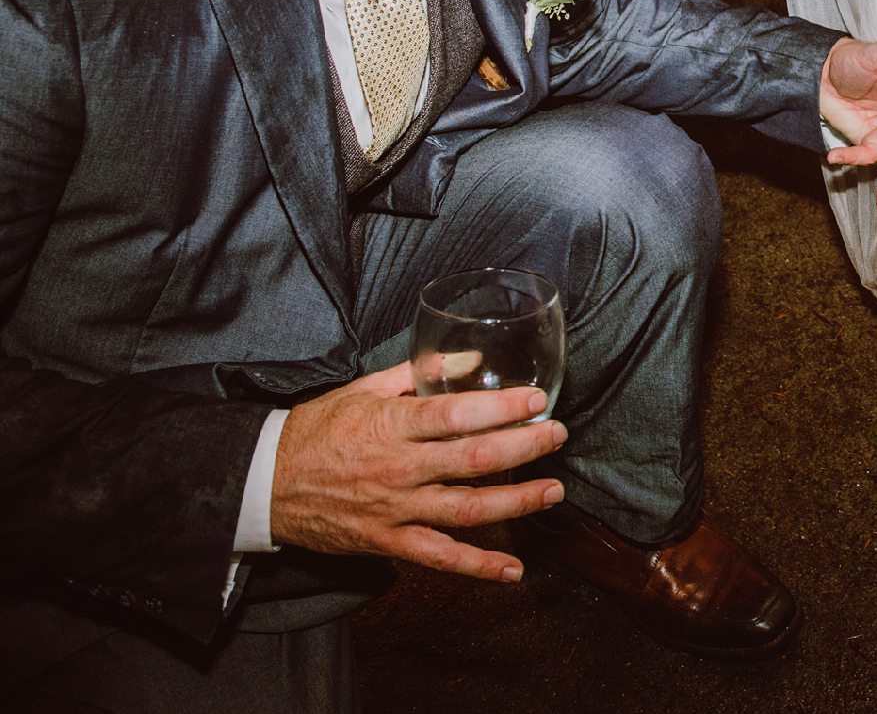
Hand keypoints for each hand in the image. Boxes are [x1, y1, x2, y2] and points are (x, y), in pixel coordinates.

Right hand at [269, 363, 566, 582]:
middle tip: (557, 436)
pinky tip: (512, 571)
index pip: (459, 414)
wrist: (265, 483)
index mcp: (393, 426)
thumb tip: (471, 359)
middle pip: (475, 459)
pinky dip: (477, 567)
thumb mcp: (364, 389)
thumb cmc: (318, 429)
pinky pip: (440, 558)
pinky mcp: (387, 542)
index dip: (503, 408)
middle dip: (525, 447)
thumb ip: (419, 374)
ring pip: (468, 509)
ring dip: (517, 501)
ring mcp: (396, 509)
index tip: (537, 401)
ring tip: (553, 491)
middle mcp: (400, 468)